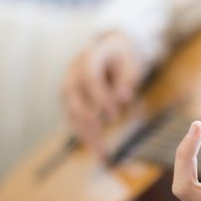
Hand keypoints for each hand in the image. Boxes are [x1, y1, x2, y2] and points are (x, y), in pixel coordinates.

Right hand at [62, 31, 145, 155]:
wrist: (111, 49)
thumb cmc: (124, 58)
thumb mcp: (131, 64)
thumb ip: (126, 80)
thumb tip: (122, 98)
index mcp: (91, 54)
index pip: (89, 75)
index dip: (99, 96)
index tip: (114, 114)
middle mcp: (74, 68)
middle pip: (71, 92)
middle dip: (84, 114)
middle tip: (99, 132)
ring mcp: (69, 83)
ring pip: (69, 109)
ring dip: (83, 131)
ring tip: (99, 151)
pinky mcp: (70, 99)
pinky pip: (73, 118)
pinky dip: (84, 134)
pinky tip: (96, 150)